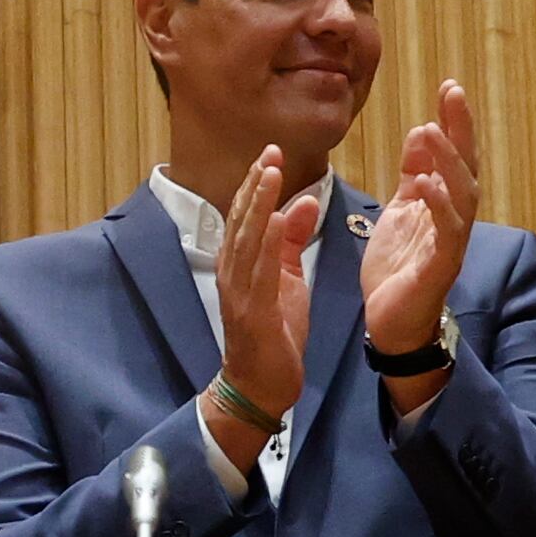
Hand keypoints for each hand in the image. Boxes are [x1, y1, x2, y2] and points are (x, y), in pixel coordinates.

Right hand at [206, 146, 317, 431]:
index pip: (245, 215)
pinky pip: (260, 271)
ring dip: (258, 204)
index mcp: (240, 264)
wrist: (260, 385)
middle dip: (255, 184)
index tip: (271, 154)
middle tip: (270, 152)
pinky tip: (277, 219)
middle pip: (241, 220)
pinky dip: (268, 243)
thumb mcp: (289, 280)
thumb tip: (302, 202)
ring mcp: (238, 291)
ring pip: (246, 239)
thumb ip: (292, 242)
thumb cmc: (273, 334)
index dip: (256, 184)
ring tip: (270, 173)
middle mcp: (233, 272)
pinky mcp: (252, 311)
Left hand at [358, 80, 480, 383]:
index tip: (448, 86)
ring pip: (461, 195)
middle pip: (464, 166)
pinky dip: (440, 206)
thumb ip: (412, 175)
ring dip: (447, 162)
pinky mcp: (441, 266)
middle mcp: (454, 218)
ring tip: (432, 131)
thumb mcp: (399, 211)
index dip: (453, 122)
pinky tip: (428, 184)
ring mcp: (451, 242)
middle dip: (460, 129)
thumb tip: (421, 133)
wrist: (391, 323)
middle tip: (451, 93)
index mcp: (442, 203)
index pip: (452, 155)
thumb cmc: (397, 268)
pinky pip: (448, 232)